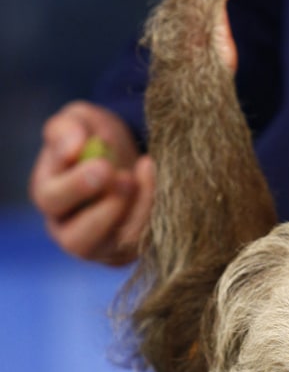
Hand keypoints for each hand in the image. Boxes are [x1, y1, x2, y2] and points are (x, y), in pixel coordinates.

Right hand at [28, 101, 154, 264]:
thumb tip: (74, 146)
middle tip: (125, 178)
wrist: (125, 157)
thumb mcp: (77, 121)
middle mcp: (69, 229)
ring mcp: (102, 245)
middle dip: (105, 210)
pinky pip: (145, 241)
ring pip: (117, 245)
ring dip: (135, 211)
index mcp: (48, 196)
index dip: (76, 185)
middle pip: (78, 239)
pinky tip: (157, 178)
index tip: (104, 165)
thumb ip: (67, 129)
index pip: (52, 199)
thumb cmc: (93, 138)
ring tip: (143, 174)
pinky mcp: (130, 249)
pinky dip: (154, 211)